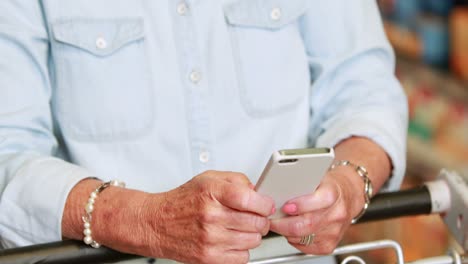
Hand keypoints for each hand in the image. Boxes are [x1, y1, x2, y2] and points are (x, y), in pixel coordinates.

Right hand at [141, 170, 274, 263]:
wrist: (157, 223)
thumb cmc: (183, 201)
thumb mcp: (208, 179)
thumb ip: (236, 180)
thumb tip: (257, 191)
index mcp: (212, 193)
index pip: (250, 199)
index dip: (265, 203)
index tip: (266, 205)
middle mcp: (211, 215)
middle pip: (256, 222)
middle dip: (261, 219)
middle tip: (255, 216)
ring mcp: (210, 238)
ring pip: (253, 240)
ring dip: (252, 234)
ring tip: (240, 227)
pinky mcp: (209, 257)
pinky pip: (243, 257)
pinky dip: (242, 249)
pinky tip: (232, 240)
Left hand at [269, 167, 363, 254]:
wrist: (349, 196)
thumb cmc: (330, 185)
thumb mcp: (317, 177)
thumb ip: (300, 184)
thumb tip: (278, 188)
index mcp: (332, 194)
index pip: (315, 202)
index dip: (298, 206)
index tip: (285, 206)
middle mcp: (336, 214)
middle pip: (305, 224)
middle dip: (283, 224)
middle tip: (273, 219)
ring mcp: (334, 231)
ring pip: (302, 238)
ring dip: (286, 232)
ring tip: (282, 222)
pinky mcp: (329, 244)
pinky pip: (305, 247)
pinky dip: (294, 240)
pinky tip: (294, 231)